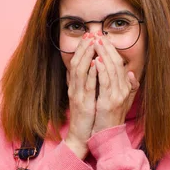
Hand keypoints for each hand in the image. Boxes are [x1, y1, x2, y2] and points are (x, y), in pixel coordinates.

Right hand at [65, 33, 97, 159]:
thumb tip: (92, 69)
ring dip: (86, 56)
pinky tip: (95, 64)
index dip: (83, 48)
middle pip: (77, 63)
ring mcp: (78, 95)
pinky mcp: (83, 103)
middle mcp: (75, 88)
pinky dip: (90, 74)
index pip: (78, 62)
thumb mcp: (87, 97)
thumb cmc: (86, 117)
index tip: (89, 36)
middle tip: (90, 33)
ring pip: (80, 71)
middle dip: (84, 47)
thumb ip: (88, 83)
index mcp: (76, 86)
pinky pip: (87, 86)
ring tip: (92, 43)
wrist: (81, 136)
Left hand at [91, 33, 139, 135]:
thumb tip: (130, 73)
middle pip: (117, 63)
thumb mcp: (120, 102)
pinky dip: (101, 70)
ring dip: (104, 54)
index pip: (120, 64)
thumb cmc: (109, 119)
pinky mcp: (109, 102)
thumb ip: (127, 88)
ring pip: (112, 70)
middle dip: (107, 48)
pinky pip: (105, 82)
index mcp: (125, 88)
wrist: (107, 137)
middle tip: (98, 35)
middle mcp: (123, 90)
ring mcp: (117, 96)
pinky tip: (96, 60)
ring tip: (96, 42)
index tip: (103, 39)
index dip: (112, 51)